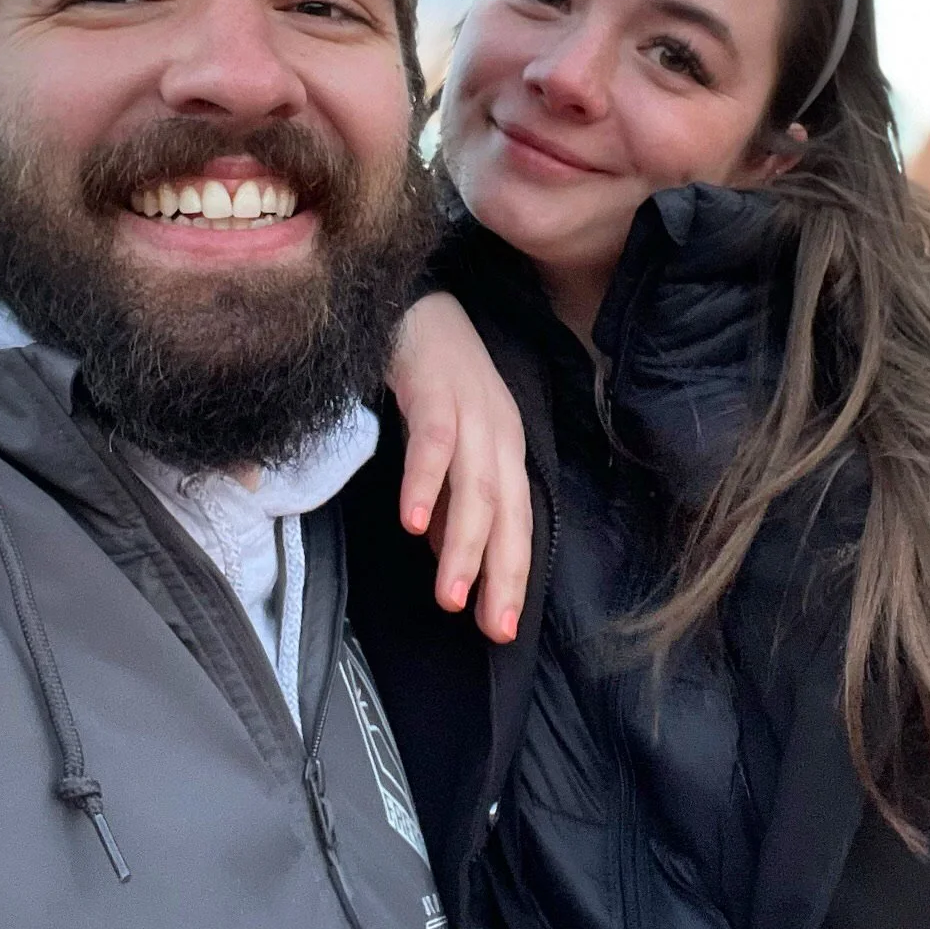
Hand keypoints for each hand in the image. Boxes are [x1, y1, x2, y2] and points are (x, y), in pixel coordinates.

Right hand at [387, 293, 531, 643]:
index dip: (510, 575)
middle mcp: (498, 431)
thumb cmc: (430, 375)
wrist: (412, 299)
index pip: (517, 520)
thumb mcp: (448, 441)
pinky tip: (412, 523)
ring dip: (465, 544)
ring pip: (477, 486)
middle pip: (508, 510)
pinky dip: (426, 484)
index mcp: (504, 447)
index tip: (500, 629)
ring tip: (449, 594)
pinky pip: (435, 443)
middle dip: (501, 573)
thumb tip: (443, 550)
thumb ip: (447, 494)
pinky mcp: (435, 388)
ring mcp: (471, 408)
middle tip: (491, 628)